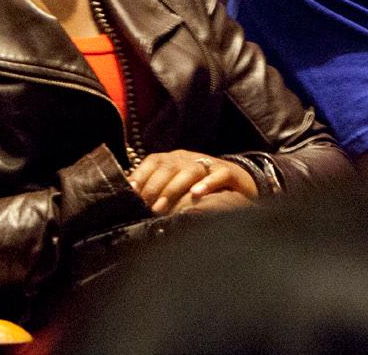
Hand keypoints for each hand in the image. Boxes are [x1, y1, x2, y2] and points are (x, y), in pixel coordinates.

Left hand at [128, 150, 257, 214]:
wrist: (239, 186)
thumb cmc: (199, 190)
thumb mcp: (176, 189)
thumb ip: (156, 193)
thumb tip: (129, 204)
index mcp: (174, 159)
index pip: (154, 161)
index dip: (141, 175)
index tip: (130, 193)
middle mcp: (190, 158)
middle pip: (169, 166)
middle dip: (155, 187)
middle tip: (146, 208)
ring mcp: (210, 164)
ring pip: (190, 170)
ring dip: (174, 188)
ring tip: (162, 208)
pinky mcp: (230, 172)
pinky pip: (219, 174)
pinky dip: (207, 183)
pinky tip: (196, 195)